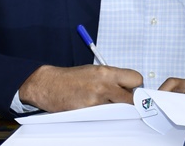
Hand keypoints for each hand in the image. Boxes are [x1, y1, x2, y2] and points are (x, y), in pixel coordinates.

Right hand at [18, 64, 141, 112]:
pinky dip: (104, 113)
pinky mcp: (89, 111)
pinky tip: (95, 108)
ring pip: (120, 107)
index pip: (136, 79)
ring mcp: (97, 100)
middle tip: (122, 99)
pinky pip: (105, 114)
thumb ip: (113, 77)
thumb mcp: (95, 70)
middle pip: (132, 97)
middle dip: (129, 99)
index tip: (132, 88)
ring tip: (106, 102)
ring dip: (117, 106)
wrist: (49, 85)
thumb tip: (128, 85)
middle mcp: (104, 85)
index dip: (135, 85)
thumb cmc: (72, 78)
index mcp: (107, 72)